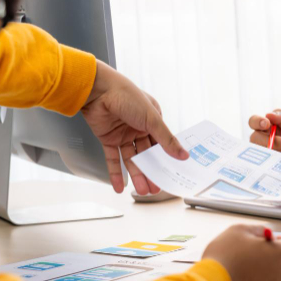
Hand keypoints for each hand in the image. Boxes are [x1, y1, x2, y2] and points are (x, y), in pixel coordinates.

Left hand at [81, 60, 187, 194]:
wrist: (97, 90)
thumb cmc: (126, 96)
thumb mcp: (152, 119)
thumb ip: (167, 140)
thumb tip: (183, 155)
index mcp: (152, 119)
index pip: (162, 143)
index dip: (166, 159)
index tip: (171, 174)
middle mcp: (138, 127)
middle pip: (147, 154)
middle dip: (151, 172)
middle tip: (156, 188)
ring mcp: (123, 133)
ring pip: (132, 159)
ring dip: (136, 175)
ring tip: (142, 191)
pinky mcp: (108, 139)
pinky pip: (113, 159)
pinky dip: (115, 173)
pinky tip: (119, 187)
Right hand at [248, 109, 280, 160]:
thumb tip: (268, 114)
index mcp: (263, 126)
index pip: (253, 121)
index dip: (257, 122)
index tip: (267, 124)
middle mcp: (259, 139)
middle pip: (256, 139)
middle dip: (275, 142)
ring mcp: (262, 153)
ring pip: (265, 154)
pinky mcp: (268, 165)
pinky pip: (274, 165)